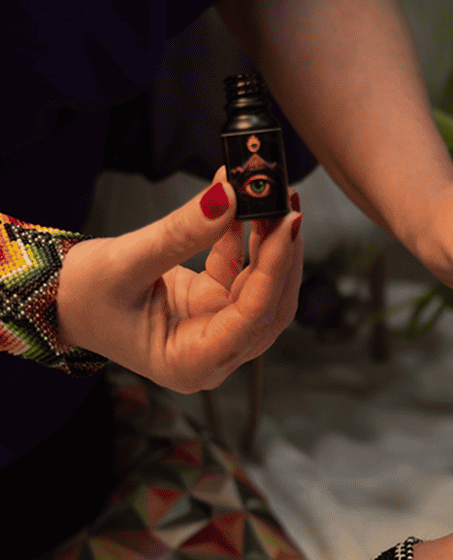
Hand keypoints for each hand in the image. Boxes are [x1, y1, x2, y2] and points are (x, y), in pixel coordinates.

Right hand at [57, 166, 303, 391]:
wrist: (59, 299)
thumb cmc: (81, 297)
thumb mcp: (127, 261)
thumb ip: (181, 233)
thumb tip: (228, 196)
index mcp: (191, 364)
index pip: (252, 318)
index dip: (275, 269)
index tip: (287, 224)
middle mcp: (212, 355)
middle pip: (269, 307)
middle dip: (282, 256)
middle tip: (287, 203)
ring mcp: (216, 330)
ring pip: (263, 289)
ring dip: (270, 245)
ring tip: (271, 196)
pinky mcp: (213, 305)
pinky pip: (243, 272)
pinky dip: (245, 240)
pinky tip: (242, 206)